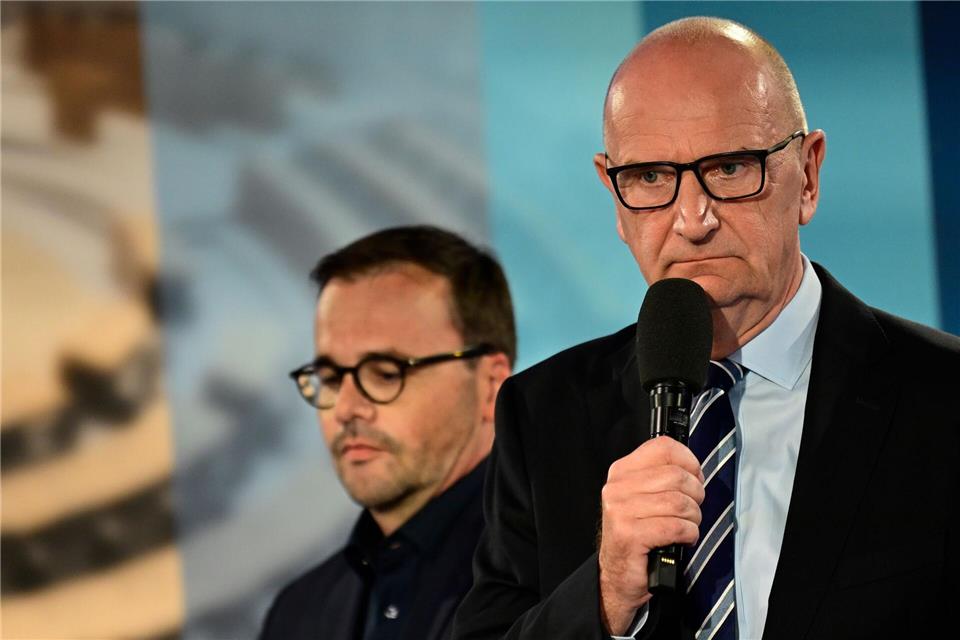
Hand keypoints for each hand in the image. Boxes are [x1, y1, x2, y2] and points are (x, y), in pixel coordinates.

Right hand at [598, 437, 704, 634]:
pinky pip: (676, 526)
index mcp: (622, 471)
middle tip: (692, 510)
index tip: (695, 476)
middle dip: (696, 495)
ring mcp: (620, 510)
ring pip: (679, 502)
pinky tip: (682, 539)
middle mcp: (617, 487)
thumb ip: (662, 477)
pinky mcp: (629, 534)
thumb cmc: (639, 535)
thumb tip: (695, 468)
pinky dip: (688, 534)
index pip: (663, 447)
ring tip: (687, 526)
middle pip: (676, 475)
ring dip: (693, 518)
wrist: (619, 575)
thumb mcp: (645, 497)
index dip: (689, 461)